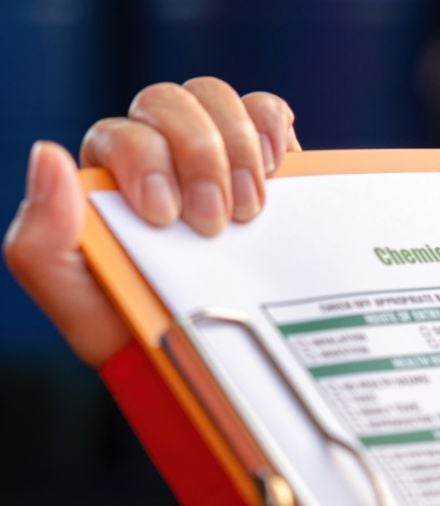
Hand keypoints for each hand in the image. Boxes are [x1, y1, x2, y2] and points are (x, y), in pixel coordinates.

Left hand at [4, 78, 300, 365]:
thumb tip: (48, 157)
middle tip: (215, 220)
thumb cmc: (137, 324)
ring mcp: (213, 148)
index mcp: (109, 173)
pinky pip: (265, 109)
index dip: (147, 162)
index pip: (123, 133)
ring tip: (250, 209)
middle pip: (170, 102)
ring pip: (215, 98)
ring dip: (237, 149)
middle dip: (200, 158)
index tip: (167, 216)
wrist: (206, 348)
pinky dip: (271, 127)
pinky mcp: (261, 157)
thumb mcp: (75, 299)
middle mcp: (158, 148)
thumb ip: (41, 240)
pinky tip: (275, 169)